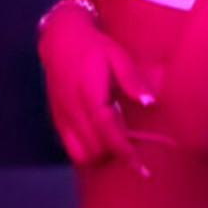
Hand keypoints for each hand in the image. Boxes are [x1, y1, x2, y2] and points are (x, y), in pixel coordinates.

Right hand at [38, 7, 158, 176]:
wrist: (60, 39)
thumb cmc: (94, 47)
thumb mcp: (117, 55)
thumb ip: (132, 80)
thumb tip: (150, 103)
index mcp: (90, 93)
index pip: (106, 129)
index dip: (124, 151)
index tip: (141, 168)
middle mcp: (73, 109)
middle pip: (96, 148)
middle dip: (116, 152)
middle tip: (133, 141)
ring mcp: (62, 117)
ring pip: (82, 154)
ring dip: (102, 153)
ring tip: (116, 139)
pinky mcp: (57, 120)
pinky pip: (72, 148)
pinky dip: (88, 151)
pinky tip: (100, 137)